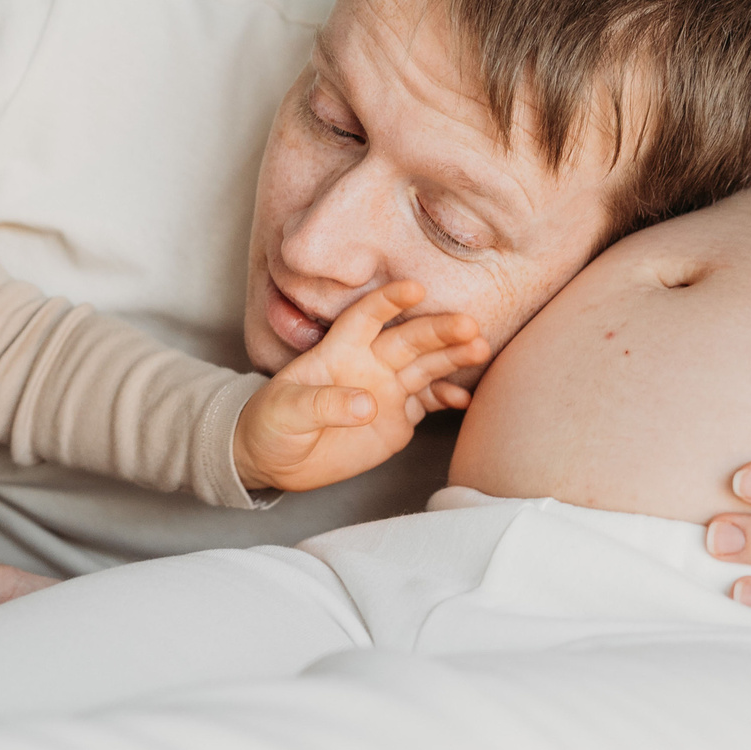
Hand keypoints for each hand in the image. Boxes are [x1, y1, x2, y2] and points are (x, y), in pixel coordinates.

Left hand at [232, 281, 487, 491]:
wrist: (275, 460)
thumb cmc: (271, 423)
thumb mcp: (285, 411)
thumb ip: (324, 404)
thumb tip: (367, 405)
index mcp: (339, 349)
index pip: (366, 316)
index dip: (389, 300)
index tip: (415, 289)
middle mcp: (369, 362)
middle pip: (408, 339)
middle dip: (439, 330)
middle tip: (468, 325)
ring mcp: (387, 389)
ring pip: (427, 366)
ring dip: (453, 357)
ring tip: (480, 350)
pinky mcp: (398, 418)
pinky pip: (429, 403)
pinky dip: (449, 399)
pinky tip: (466, 399)